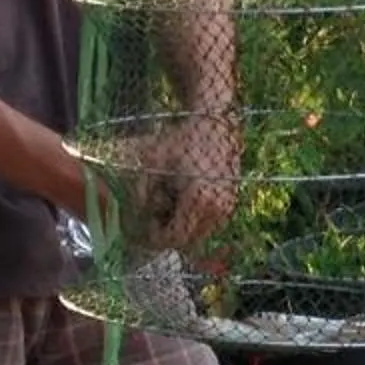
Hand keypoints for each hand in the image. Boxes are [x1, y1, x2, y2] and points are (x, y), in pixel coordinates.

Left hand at [122, 112, 241, 250]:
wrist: (212, 124)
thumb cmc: (180, 141)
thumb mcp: (152, 164)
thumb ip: (141, 193)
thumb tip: (133, 217)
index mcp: (198, 200)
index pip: (176, 237)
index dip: (157, 236)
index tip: (145, 225)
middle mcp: (217, 208)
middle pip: (188, 240)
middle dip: (169, 232)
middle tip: (155, 215)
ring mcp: (227, 206)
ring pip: (200, 234)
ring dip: (183, 227)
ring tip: (170, 203)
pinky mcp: (231, 203)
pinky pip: (210, 224)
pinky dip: (195, 219)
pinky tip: (185, 199)